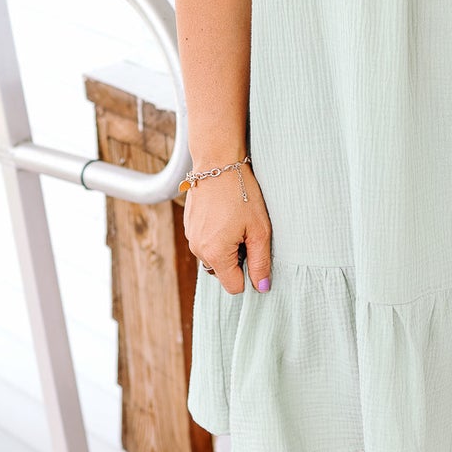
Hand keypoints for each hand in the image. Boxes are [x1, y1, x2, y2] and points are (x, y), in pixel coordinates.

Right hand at [184, 163, 272, 293]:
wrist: (217, 162)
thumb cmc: (242, 193)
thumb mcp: (259, 229)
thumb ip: (261, 262)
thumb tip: (262, 288)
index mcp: (215, 254)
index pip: (233, 286)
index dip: (248, 274)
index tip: (255, 251)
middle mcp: (197, 249)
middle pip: (222, 272)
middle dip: (236, 259)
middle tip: (246, 233)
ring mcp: (190, 236)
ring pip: (213, 256)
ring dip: (226, 247)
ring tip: (236, 222)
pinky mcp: (188, 225)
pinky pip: (205, 241)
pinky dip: (216, 235)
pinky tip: (225, 214)